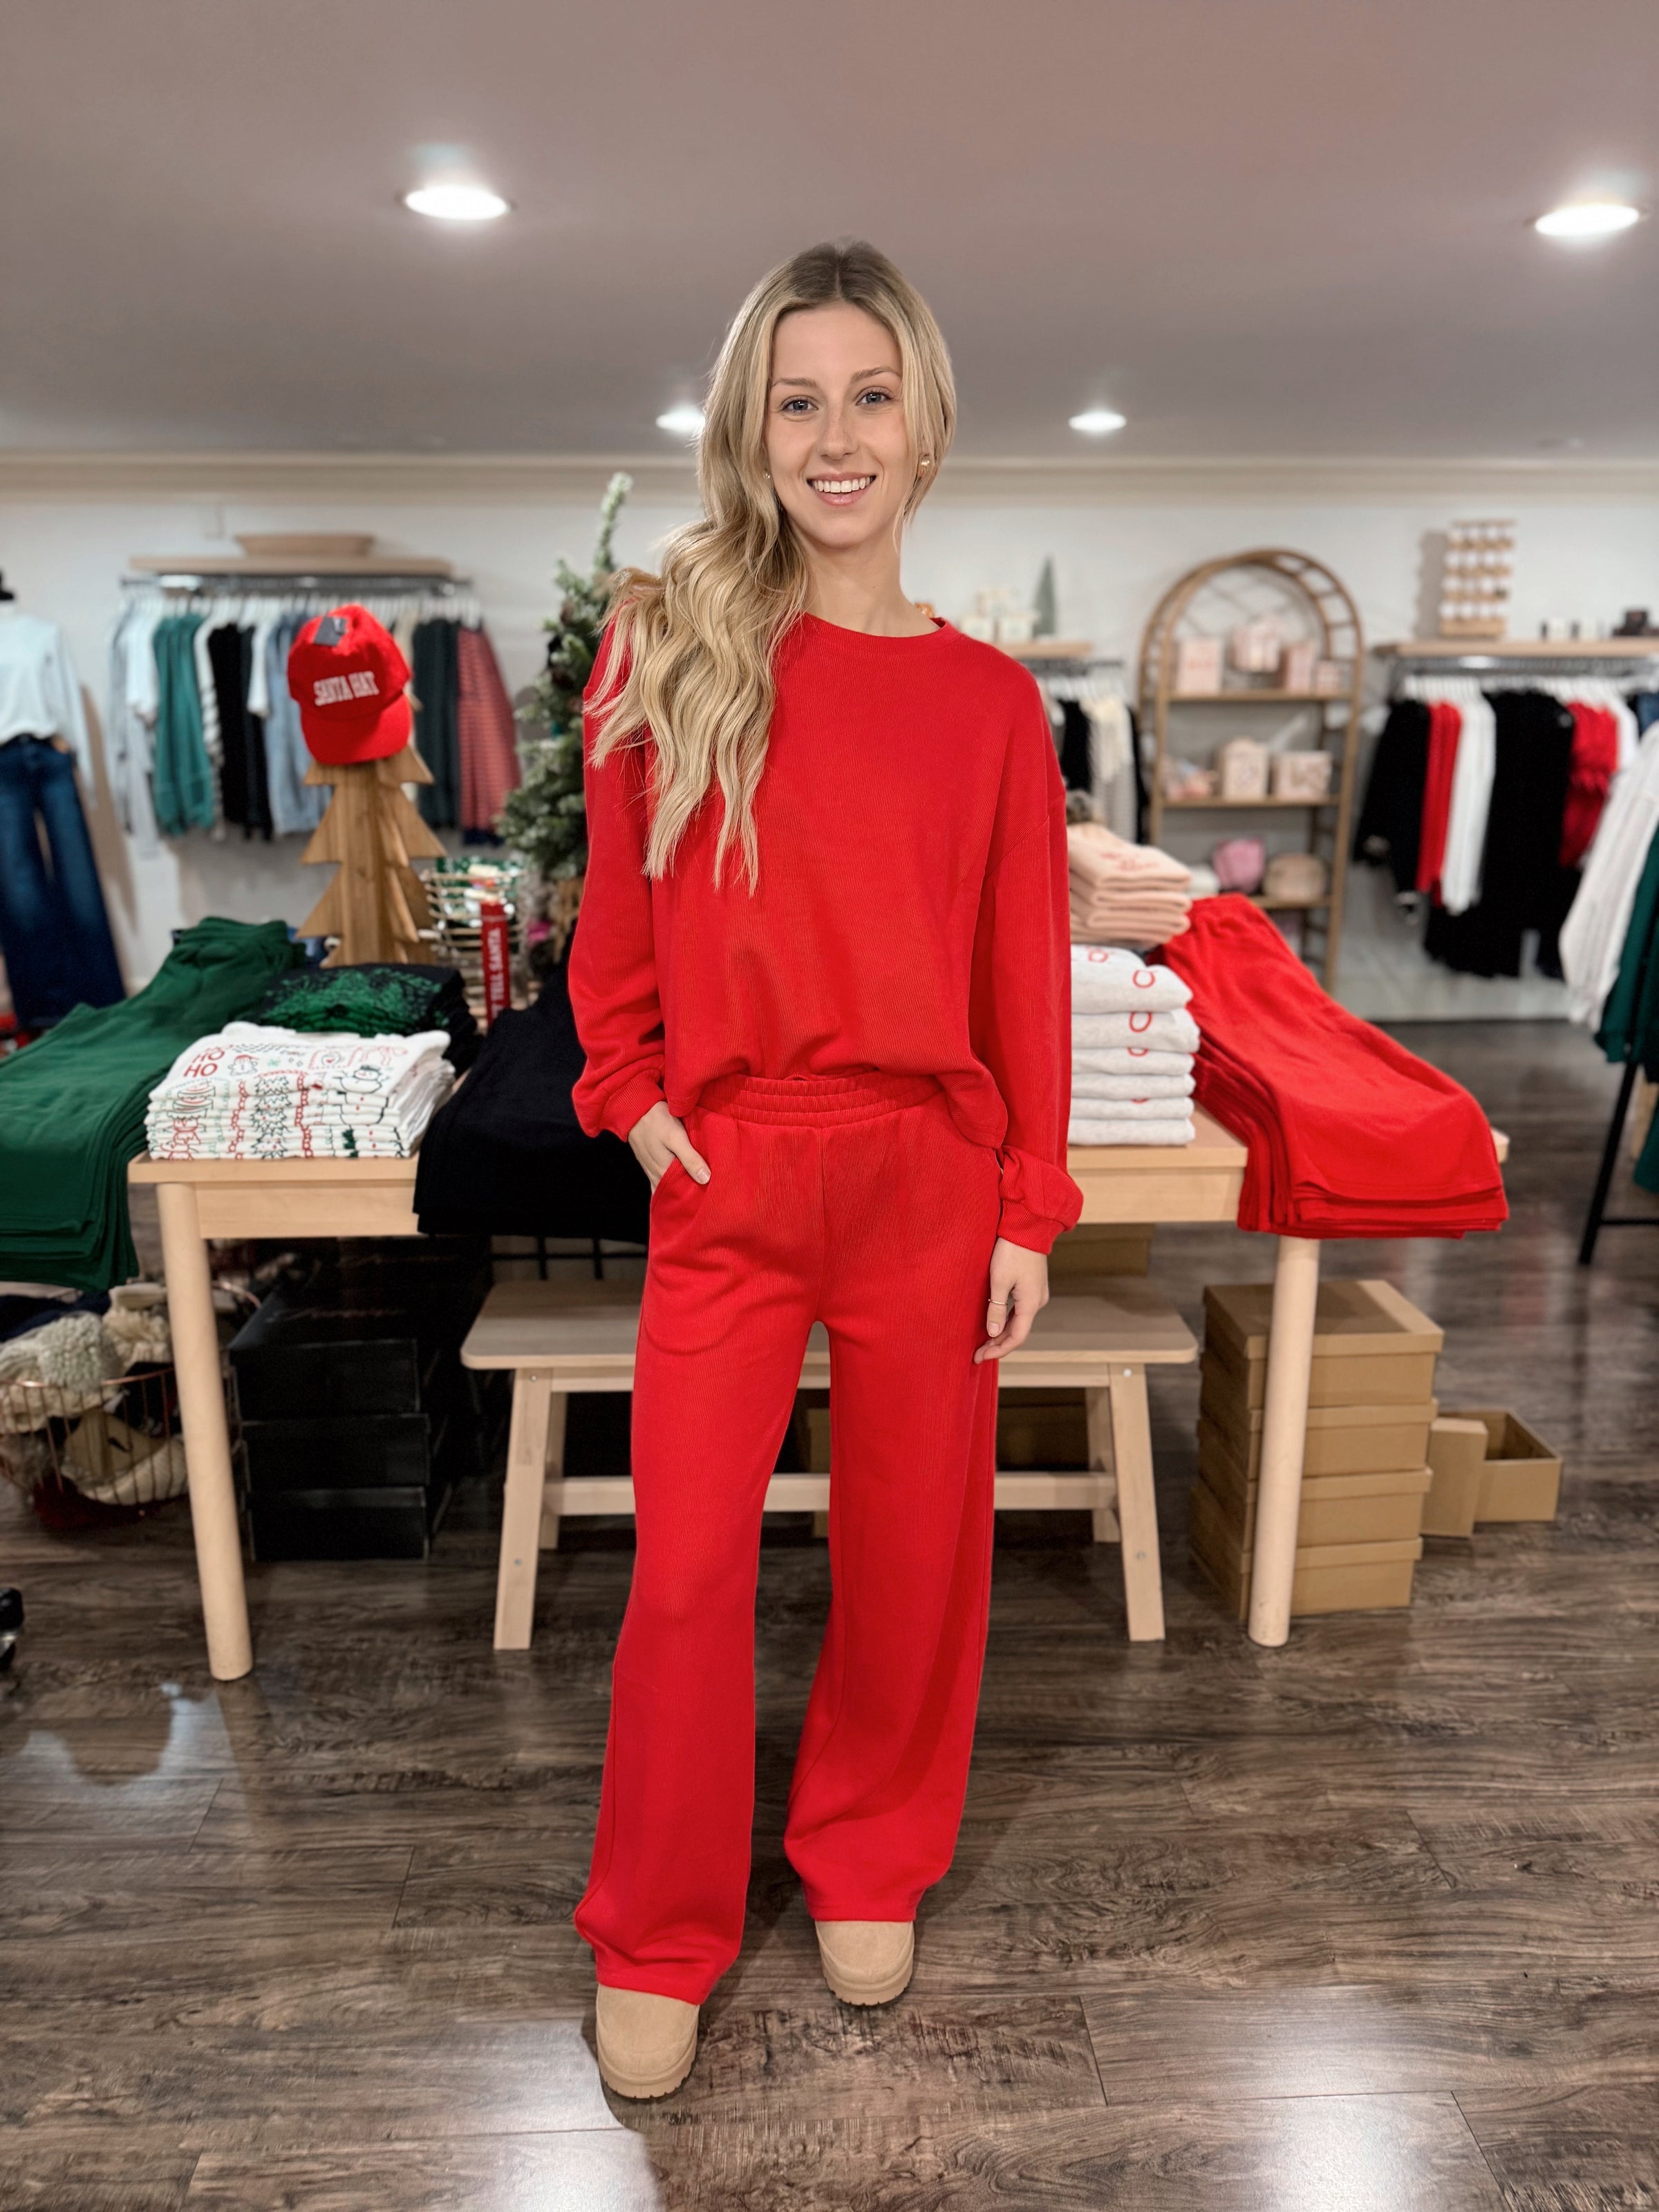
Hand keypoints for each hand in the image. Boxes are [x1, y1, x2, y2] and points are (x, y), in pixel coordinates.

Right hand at [628, 1099, 710, 1193]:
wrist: (635, 1110)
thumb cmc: (657, 1121)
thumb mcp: (676, 1137)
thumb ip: (690, 1159)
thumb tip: (705, 1179)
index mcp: (664, 1172)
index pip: (683, 1193)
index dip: (697, 1195)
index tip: (711, 1195)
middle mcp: (656, 1176)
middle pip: (676, 1192)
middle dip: (690, 1194)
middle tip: (708, 1193)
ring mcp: (652, 1171)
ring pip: (669, 1186)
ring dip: (682, 1188)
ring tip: (700, 1188)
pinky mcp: (651, 1164)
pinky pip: (662, 1179)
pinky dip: (672, 1182)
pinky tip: (682, 1179)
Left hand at [973, 1236, 1049, 1361]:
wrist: (1028, 1225)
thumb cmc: (1012, 1251)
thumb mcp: (999, 1281)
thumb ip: (996, 1309)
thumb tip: (992, 1333)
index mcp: (1031, 1303)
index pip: (1017, 1337)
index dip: (999, 1350)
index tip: (981, 1357)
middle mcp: (1037, 1301)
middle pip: (1018, 1330)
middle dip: (997, 1343)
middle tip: (977, 1353)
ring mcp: (1036, 1293)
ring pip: (1018, 1320)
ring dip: (1001, 1332)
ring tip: (983, 1342)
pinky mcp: (1031, 1285)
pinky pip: (1019, 1309)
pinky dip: (1006, 1319)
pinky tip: (993, 1322)